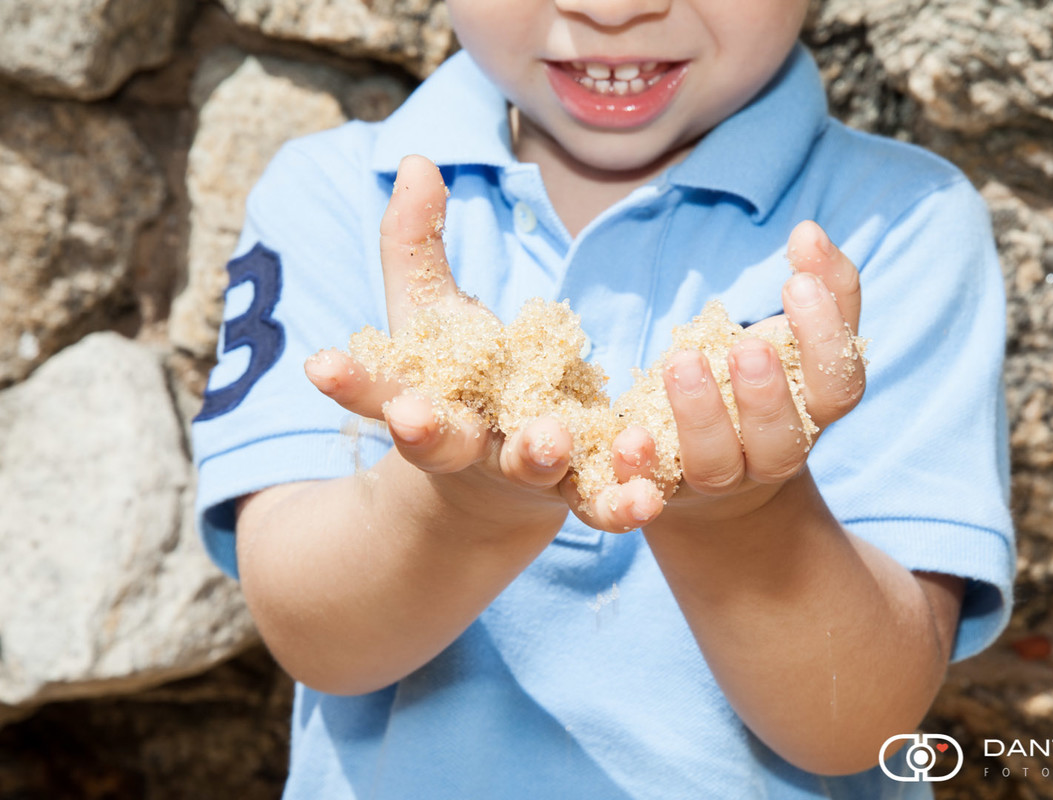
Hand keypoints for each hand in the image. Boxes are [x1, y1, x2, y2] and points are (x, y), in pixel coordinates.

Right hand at [303, 154, 660, 530]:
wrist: (498, 486)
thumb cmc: (457, 382)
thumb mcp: (430, 315)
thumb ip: (416, 244)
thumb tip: (415, 160)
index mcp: (424, 404)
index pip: (376, 392)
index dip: (350, 381)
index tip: (319, 364)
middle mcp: (466, 448)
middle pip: (440, 445)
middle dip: (425, 432)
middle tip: (416, 419)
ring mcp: (521, 475)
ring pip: (526, 472)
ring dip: (537, 457)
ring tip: (551, 439)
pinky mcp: (578, 491)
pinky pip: (599, 501)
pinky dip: (621, 502)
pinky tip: (645, 498)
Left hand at [633, 220, 864, 524]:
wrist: (722, 484)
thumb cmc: (765, 385)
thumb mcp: (797, 339)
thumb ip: (821, 288)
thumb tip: (809, 231)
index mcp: (812, 414)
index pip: (840, 387)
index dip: (825, 339)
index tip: (797, 283)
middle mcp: (771, 456)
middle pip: (781, 442)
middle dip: (766, 396)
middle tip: (746, 345)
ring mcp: (718, 480)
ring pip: (715, 465)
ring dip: (700, 418)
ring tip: (682, 360)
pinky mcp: (663, 491)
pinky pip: (649, 489)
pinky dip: (638, 467)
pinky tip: (627, 436)